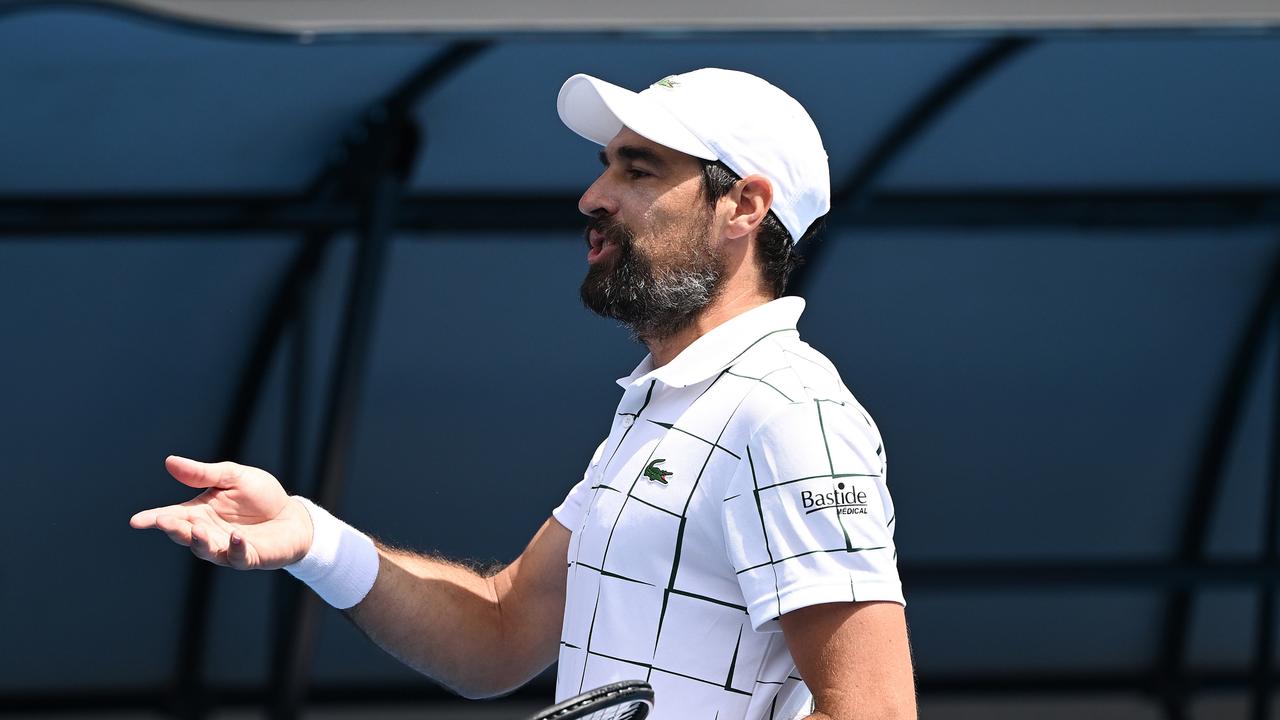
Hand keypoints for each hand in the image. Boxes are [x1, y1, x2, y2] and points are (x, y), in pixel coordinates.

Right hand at [130, 456, 312, 569]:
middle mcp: (209, 533)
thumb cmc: (261, 496)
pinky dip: (235, 548)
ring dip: (200, 541)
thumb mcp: (233, 476)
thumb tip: (170, 461)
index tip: (136, 521)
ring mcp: (227, 547)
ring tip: (198, 529)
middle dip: (175, 529)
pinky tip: (236, 537)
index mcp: (200, 512)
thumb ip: (203, 473)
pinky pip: (237, 557)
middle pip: (185, 534)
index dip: (154, 519)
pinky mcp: (249, 557)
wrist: (292, 515)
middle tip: (166, 521)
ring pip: (206, 550)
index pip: (173, 516)